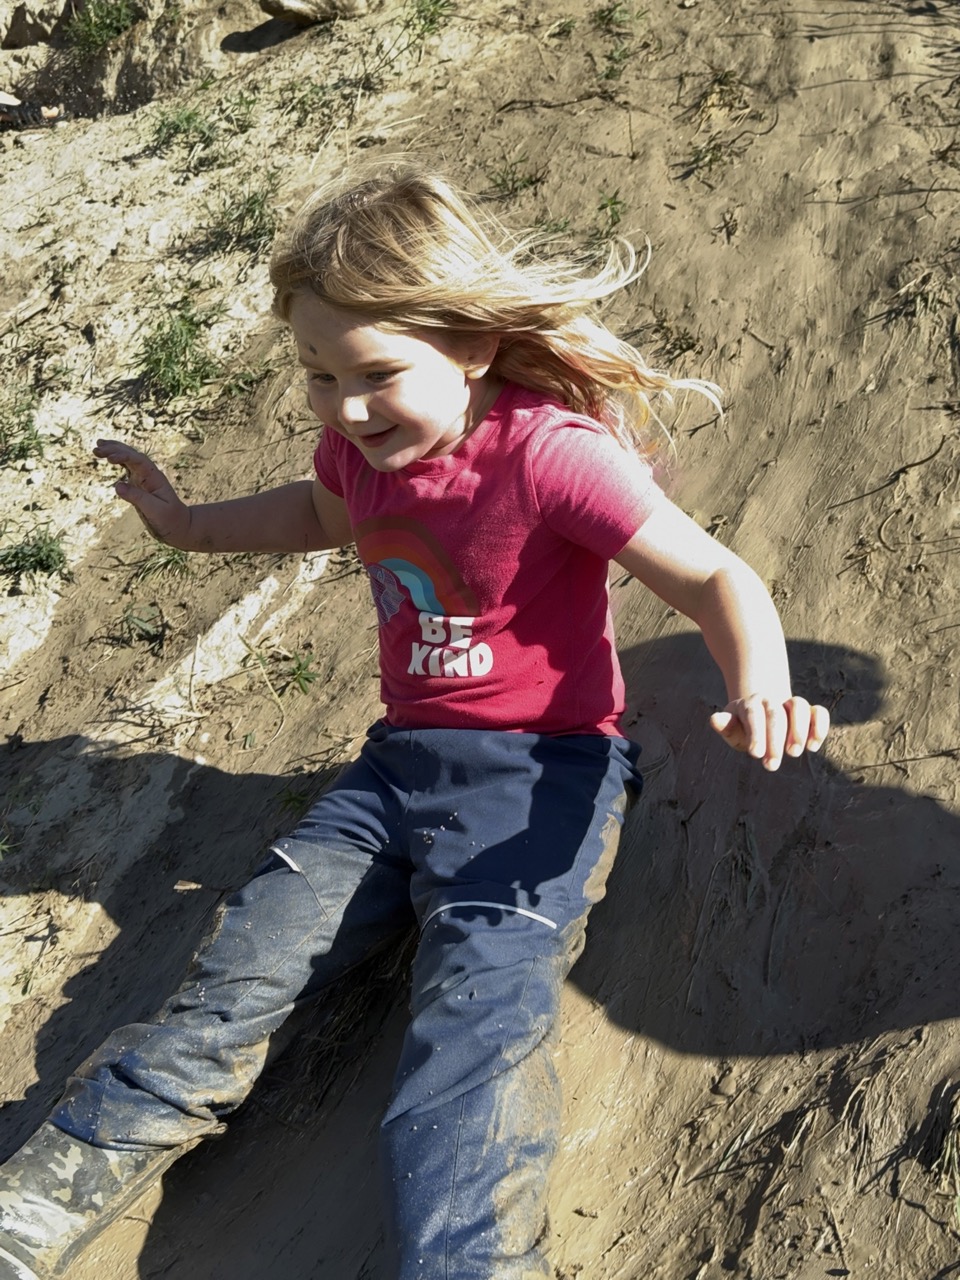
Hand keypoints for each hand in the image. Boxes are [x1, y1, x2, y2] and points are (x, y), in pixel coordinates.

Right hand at [94, 439, 191, 547]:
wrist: (179, 525)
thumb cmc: (170, 519)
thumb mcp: (155, 510)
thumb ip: (137, 498)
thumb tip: (117, 485)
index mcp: (155, 478)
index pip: (139, 461)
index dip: (124, 456)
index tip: (109, 458)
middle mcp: (149, 474)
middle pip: (131, 455)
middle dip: (114, 449)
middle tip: (97, 448)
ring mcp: (143, 478)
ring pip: (128, 459)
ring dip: (113, 451)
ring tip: (97, 445)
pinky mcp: (137, 484)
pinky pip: (126, 467)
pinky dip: (117, 460)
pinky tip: (107, 456)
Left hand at [710, 694, 829, 771]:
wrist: (763, 714)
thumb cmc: (745, 728)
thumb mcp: (733, 729)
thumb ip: (727, 726)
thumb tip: (714, 719)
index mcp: (750, 703)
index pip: (753, 714)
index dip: (755, 733)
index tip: (755, 754)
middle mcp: (772, 700)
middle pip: (775, 713)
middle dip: (775, 739)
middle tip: (772, 765)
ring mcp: (792, 704)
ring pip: (799, 706)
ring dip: (799, 730)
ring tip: (794, 753)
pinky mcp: (810, 712)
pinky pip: (819, 713)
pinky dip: (820, 726)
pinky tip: (814, 746)